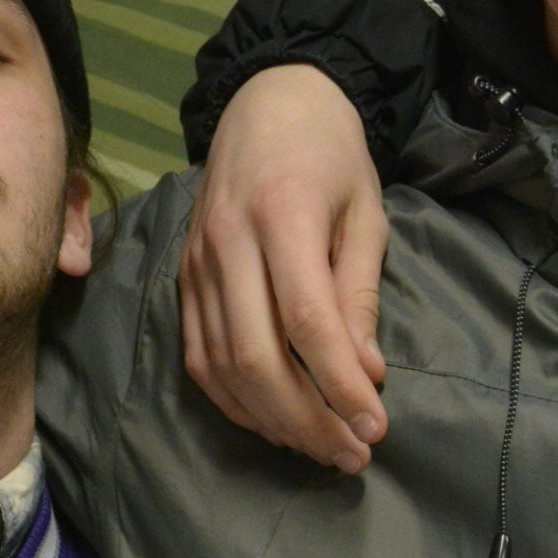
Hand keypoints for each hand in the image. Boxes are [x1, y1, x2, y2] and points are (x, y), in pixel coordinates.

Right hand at [179, 65, 390, 469]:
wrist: (265, 104)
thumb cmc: (330, 157)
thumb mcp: (364, 214)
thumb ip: (359, 294)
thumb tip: (366, 375)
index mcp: (282, 216)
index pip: (307, 322)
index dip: (339, 385)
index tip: (375, 427)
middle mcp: (228, 243)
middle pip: (257, 356)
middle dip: (308, 419)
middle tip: (352, 453)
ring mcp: (197, 264)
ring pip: (222, 366)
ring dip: (273, 420)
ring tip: (322, 448)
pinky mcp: (183, 279)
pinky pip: (200, 357)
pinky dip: (236, 401)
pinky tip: (275, 422)